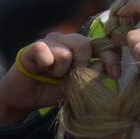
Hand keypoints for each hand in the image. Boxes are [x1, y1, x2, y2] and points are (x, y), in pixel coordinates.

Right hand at [0, 31, 120, 126]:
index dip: (111, 57)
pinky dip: (45, 65)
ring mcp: (49, 42)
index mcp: (81, 48)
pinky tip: (41, 71)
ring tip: (53, 76)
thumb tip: (105, 69)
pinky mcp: (32, 48)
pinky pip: (44, 50)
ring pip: (65, 52)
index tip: (115, 75)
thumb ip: (92, 75)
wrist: (24, 98)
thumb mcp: (79, 85)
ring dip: (61, 71)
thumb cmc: (52, 90)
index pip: (103, 43)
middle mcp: (66, 40)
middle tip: (70, 79)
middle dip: (81, 67)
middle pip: (84, 44)